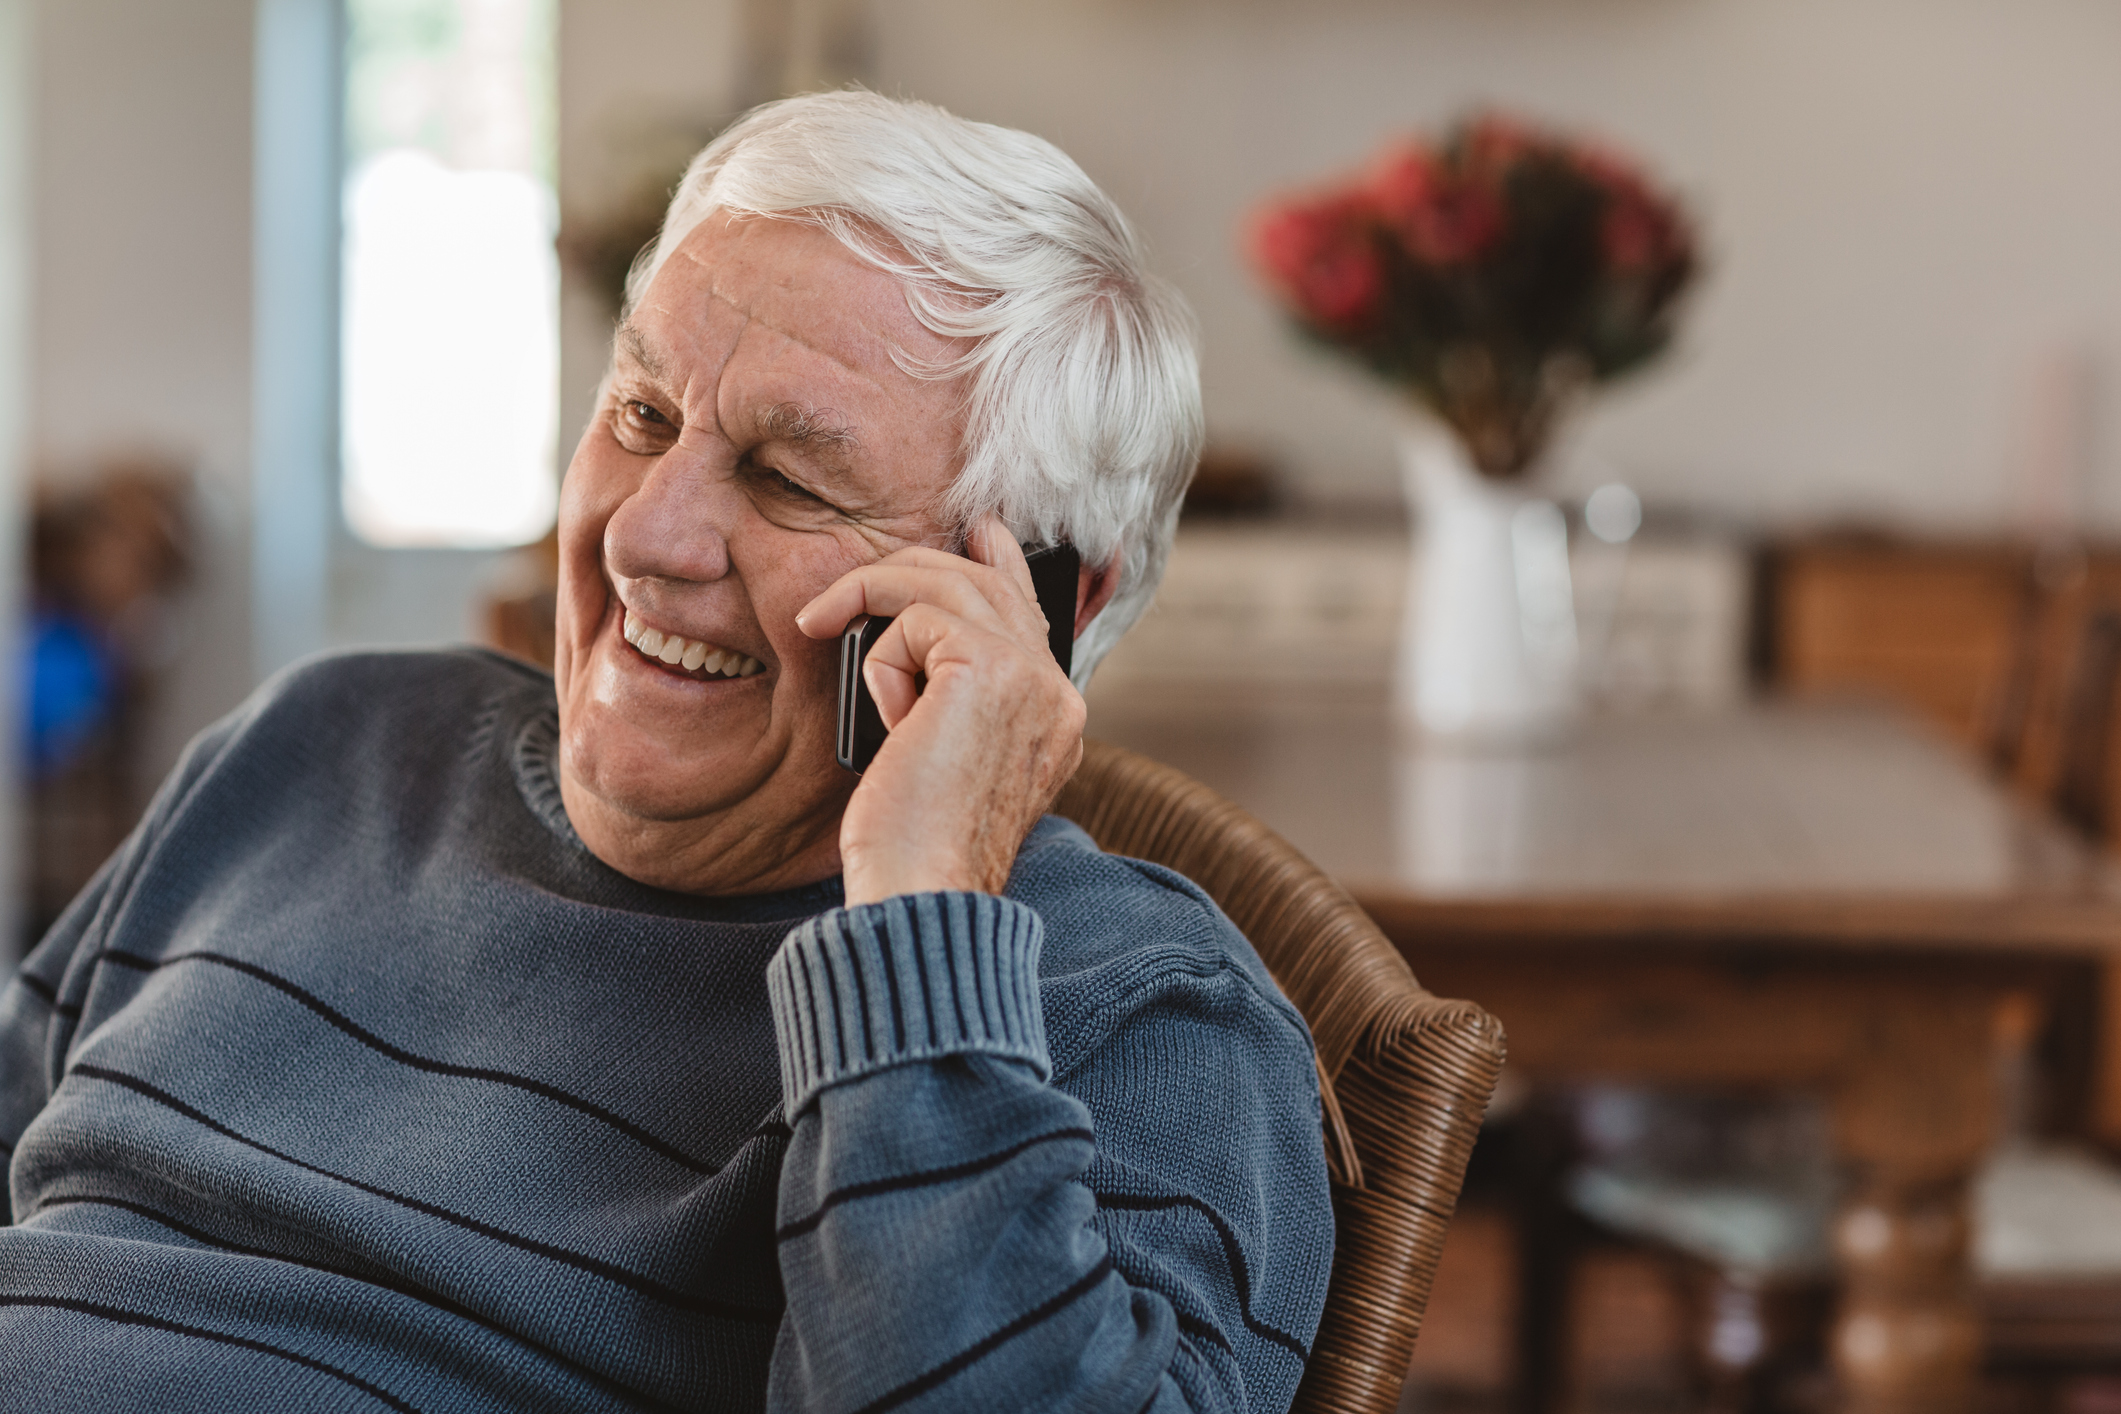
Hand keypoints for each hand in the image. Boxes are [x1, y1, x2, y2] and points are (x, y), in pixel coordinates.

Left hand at [795, 517, 1085, 905]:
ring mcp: (1031, 677)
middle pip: (990, 585)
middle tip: (846, 591)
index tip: (984, 532)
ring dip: (874, 596)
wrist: (924, 891)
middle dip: (914, 569)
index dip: (1001, 565)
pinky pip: (916, 619)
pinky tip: (883, 719)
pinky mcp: (987, 668)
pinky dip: (879, 661)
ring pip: (949, 585)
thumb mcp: (946, 760)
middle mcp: (1056, 692)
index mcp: (1056, 717)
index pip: (1033, 614)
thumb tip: (915, 637)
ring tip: (821, 623)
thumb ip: (955, 700)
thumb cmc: (918, 847)